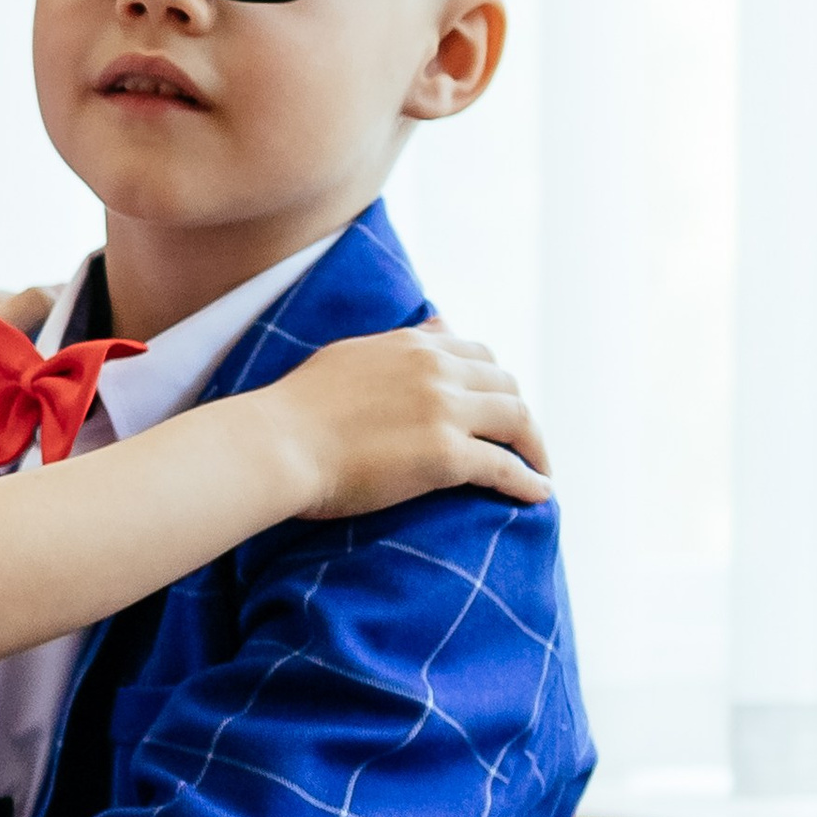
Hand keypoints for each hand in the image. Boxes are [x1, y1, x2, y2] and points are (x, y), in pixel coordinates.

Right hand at [270, 323, 551, 518]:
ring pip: (517, 419)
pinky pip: (504, 466)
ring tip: (539, 469)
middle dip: (519, 413)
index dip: (493, 381)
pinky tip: (539, 493)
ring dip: (535, 446)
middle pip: (506, 384)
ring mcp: (444, 410)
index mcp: (412, 345)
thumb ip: (400, 343)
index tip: (495, 405)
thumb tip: (438, 324)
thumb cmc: (296, 409)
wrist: (276, 444)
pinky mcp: (446, 455)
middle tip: (523, 443)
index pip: (477, 353)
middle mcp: (436, 369)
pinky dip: (528, 480)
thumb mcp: (352, 354)